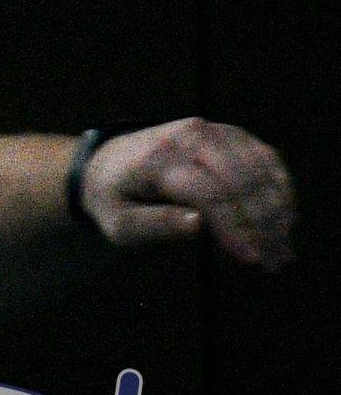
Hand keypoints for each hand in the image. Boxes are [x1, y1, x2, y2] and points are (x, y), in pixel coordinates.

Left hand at [81, 118, 297, 268]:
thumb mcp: (119, 223)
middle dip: (263, 226)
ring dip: (278, 212)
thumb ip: (154, 225)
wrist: (108, 163)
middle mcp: (187, 137)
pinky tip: (286, 220)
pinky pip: (266, 160)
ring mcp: (211, 131)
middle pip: (240, 183)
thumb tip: (198, 224)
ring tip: (283, 250)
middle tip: (276, 263)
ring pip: (259, 171)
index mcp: (156, 160)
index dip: (235, 228)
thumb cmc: (116, 200)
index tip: (252, 259)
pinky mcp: (229, 134)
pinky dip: (280, 190)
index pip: (207, 194)